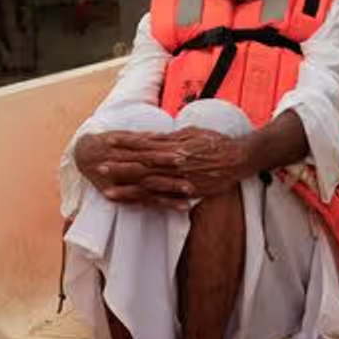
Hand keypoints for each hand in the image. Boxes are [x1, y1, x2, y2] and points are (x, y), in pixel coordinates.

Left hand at [75, 130, 249, 206]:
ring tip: (107, 192)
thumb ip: (169, 137)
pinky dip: (149, 202)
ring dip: (128, 189)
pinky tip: (135, 206)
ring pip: (149, 185)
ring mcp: (181, 180)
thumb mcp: (191, 132)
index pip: (144, 144)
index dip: (125, 143)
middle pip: (142, 166)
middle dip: (120, 167)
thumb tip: (148, 137)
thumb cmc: (216, 142)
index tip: (108, 141)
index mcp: (175, 146)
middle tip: (99, 167)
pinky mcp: (188, 192)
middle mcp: (176, 163)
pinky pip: (165, 199)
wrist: (239, 159)